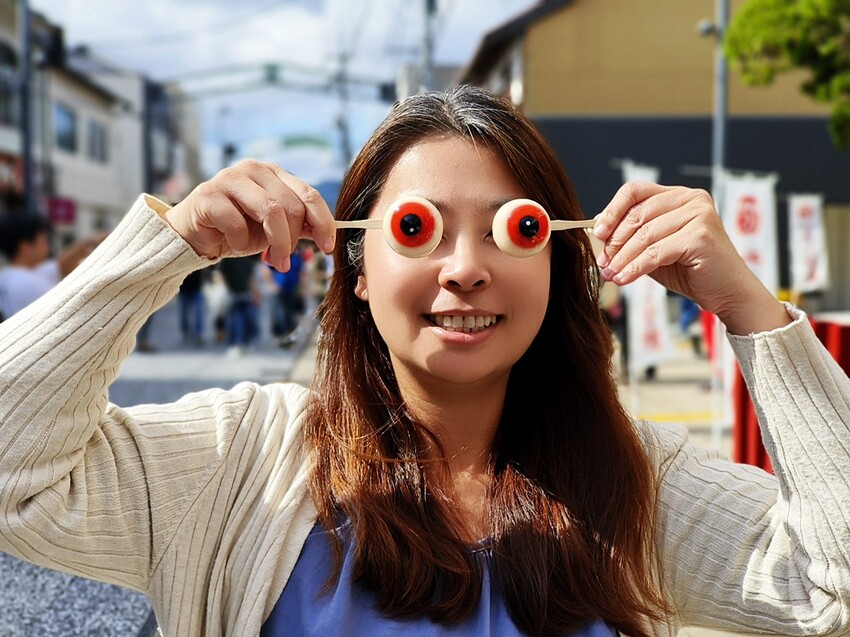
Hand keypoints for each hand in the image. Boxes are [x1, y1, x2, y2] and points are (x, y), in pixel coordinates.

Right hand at [164, 160, 335, 270]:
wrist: (195, 236)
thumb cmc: (237, 230)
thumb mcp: (274, 229)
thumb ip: (298, 226)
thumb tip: (327, 235)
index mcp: (274, 173)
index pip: (309, 194)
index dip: (323, 223)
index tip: (328, 248)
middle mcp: (254, 169)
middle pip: (291, 206)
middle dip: (293, 241)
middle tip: (285, 262)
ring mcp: (230, 178)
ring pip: (271, 212)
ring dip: (277, 244)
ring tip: (274, 262)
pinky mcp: (208, 194)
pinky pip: (238, 223)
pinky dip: (242, 242)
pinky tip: (235, 245)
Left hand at [593, 182, 790, 334]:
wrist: (727, 293)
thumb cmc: (691, 270)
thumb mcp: (655, 248)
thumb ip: (632, 236)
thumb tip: (598, 227)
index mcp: (678, 195)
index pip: (635, 191)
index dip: (612, 211)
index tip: (598, 233)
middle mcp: (691, 199)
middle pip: (637, 214)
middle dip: (614, 242)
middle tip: (602, 263)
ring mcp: (698, 215)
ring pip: (644, 235)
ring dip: (622, 259)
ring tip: (610, 275)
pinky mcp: (700, 236)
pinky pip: (655, 252)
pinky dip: (635, 268)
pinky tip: (624, 279)